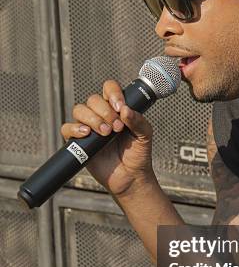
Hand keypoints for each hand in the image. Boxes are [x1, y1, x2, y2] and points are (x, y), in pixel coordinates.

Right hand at [61, 79, 154, 196]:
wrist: (130, 177)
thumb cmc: (138, 155)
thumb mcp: (145, 136)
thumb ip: (138, 121)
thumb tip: (125, 110)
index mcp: (117, 109)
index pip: (109, 89)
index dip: (113, 94)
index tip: (120, 107)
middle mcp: (101, 115)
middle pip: (93, 99)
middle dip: (105, 111)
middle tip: (117, 128)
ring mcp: (89, 127)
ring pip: (79, 110)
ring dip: (92, 119)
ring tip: (105, 133)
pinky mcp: (79, 141)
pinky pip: (67, 128)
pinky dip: (75, 128)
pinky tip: (87, 134)